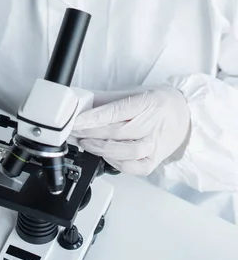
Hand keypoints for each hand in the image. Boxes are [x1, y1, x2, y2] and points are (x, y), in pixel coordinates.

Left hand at [73, 86, 190, 175]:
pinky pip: (134, 168)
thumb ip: (107, 98)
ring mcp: (155, 145)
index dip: (92, 118)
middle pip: (116, 132)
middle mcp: (152, 126)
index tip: (75, 120)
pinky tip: (105, 156)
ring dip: (100, 149)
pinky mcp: (155, 161)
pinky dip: (116, 164)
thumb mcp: (134, 91)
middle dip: (90, 133)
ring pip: (125, 152)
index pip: (115, 112)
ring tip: (85, 143)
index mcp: (147, 103)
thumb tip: (82, 99)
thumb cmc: (158, 102)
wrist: (186, 115)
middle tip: (73, 131)